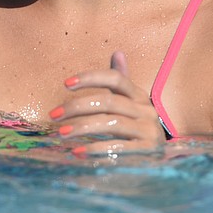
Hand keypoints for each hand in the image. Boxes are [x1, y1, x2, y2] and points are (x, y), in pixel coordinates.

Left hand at [50, 51, 165, 155]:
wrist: (159, 160)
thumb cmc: (137, 129)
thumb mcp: (130, 104)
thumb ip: (121, 81)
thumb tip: (117, 52)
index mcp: (139, 96)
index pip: (116, 79)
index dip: (91, 77)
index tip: (66, 83)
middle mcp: (147, 111)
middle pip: (109, 101)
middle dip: (77, 106)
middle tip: (54, 115)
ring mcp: (148, 132)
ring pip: (112, 123)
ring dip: (82, 127)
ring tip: (61, 133)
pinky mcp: (147, 152)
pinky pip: (118, 147)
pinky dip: (95, 149)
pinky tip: (77, 151)